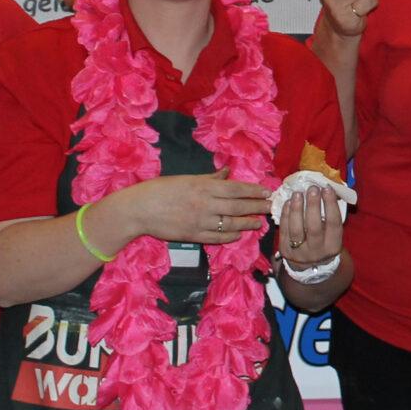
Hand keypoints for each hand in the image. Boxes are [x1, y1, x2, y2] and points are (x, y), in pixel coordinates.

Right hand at [113, 176, 272, 247]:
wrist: (139, 210)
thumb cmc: (161, 190)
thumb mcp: (186, 179)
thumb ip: (209, 178)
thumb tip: (227, 172)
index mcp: (204, 187)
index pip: (236, 189)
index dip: (254, 191)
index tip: (267, 192)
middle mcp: (206, 204)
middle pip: (238, 207)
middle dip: (257, 207)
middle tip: (271, 208)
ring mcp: (201, 222)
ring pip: (231, 224)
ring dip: (247, 224)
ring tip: (258, 223)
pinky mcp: (193, 236)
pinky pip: (217, 238)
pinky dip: (229, 237)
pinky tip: (238, 235)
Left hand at [275, 183, 345, 270]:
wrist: (309, 267)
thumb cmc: (324, 243)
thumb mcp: (332, 235)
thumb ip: (330, 216)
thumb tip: (326, 190)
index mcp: (333, 246)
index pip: (334, 223)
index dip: (330, 205)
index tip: (327, 188)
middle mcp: (316, 251)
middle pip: (314, 227)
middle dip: (313, 205)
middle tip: (312, 188)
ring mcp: (299, 252)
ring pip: (296, 229)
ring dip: (296, 209)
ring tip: (298, 193)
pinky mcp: (284, 250)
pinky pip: (284, 230)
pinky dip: (285, 214)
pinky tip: (288, 202)